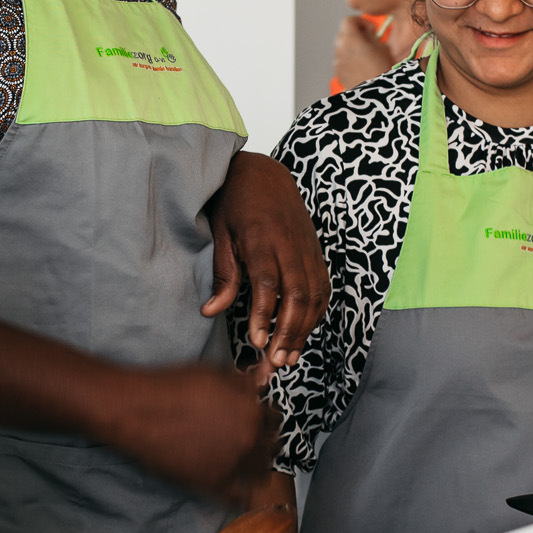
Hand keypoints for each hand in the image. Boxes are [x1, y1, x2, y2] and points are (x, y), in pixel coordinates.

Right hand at [95, 361, 278, 501]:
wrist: (140, 411)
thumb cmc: (173, 386)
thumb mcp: (215, 374)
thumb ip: (244, 381)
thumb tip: (265, 379)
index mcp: (252, 410)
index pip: (276, 418)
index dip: (268, 419)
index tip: (262, 422)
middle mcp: (248, 438)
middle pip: (272, 447)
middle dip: (266, 445)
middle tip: (256, 445)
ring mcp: (232, 462)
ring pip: (260, 474)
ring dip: (258, 471)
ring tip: (250, 470)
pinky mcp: (212, 482)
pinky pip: (237, 497)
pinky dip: (241, 497)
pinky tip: (240, 496)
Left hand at [203, 151, 328, 367]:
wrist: (264, 173)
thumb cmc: (235, 203)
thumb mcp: (220, 234)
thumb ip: (223, 274)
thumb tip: (209, 311)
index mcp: (262, 238)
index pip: (267, 282)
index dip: (264, 314)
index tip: (257, 341)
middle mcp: (290, 244)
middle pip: (297, 294)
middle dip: (288, 331)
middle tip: (274, 360)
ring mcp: (307, 248)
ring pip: (314, 295)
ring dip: (304, 329)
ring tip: (288, 356)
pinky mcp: (316, 252)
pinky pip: (323, 287)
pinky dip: (316, 313)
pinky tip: (303, 332)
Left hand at [333, 15, 392, 92]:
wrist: (374, 94)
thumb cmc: (381, 71)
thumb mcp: (382, 46)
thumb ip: (371, 35)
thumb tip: (367, 31)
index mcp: (350, 39)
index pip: (348, 20)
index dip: (360, 22)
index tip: (369, 28)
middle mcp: (340, 48)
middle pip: (344, 33)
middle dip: (355, 34)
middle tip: (368, 40)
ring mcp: (337, 61)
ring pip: (342, 47)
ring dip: (352, 46)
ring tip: (366, 54)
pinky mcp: (338, 72)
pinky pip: (342, 59)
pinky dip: (349, 58)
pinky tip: (362, 65)